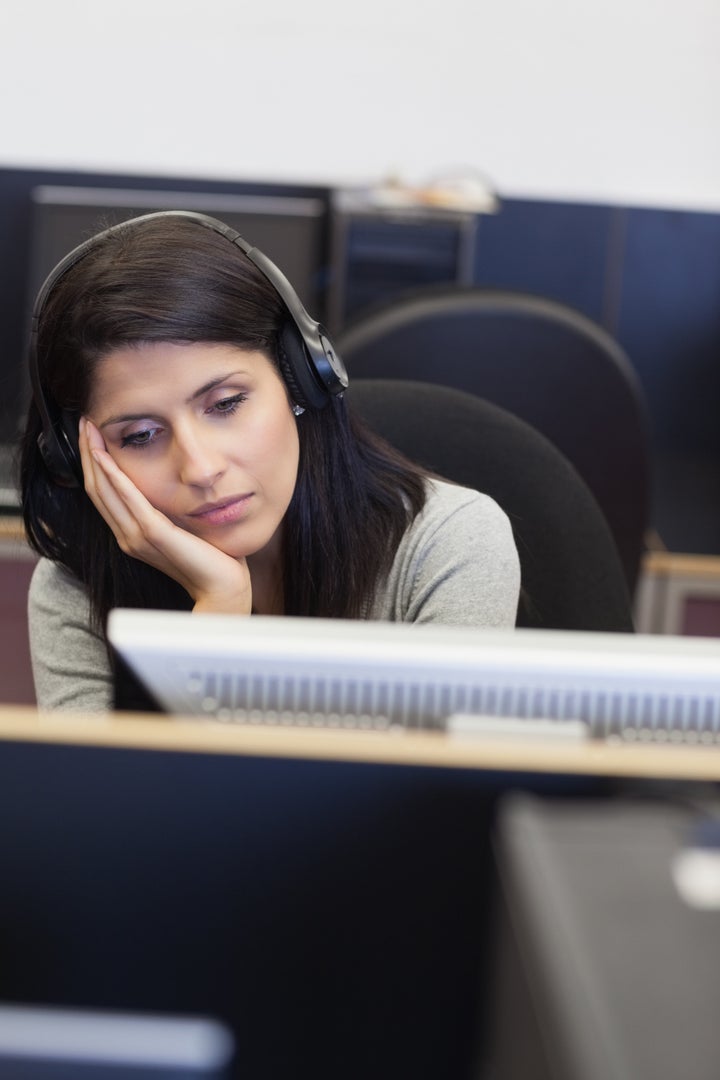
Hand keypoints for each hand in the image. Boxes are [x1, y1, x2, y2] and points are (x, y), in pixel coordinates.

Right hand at [79, 418, 252, 614]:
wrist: (221, 587)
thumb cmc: (208, 558)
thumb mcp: (182, 525)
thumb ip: (167, 507)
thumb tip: (167, 480)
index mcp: (131, 534)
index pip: (102, 493)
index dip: (92, 462)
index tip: (90, 433)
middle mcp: (127, 536)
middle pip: (96, 488)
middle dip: (87, 453)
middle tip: (83, 422)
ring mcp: (137, 536)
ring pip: (104, 491)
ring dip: (94, 457)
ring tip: (89, 430)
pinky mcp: (153, 534)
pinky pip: (128, 500)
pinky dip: (115, 476)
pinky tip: (105, 456)